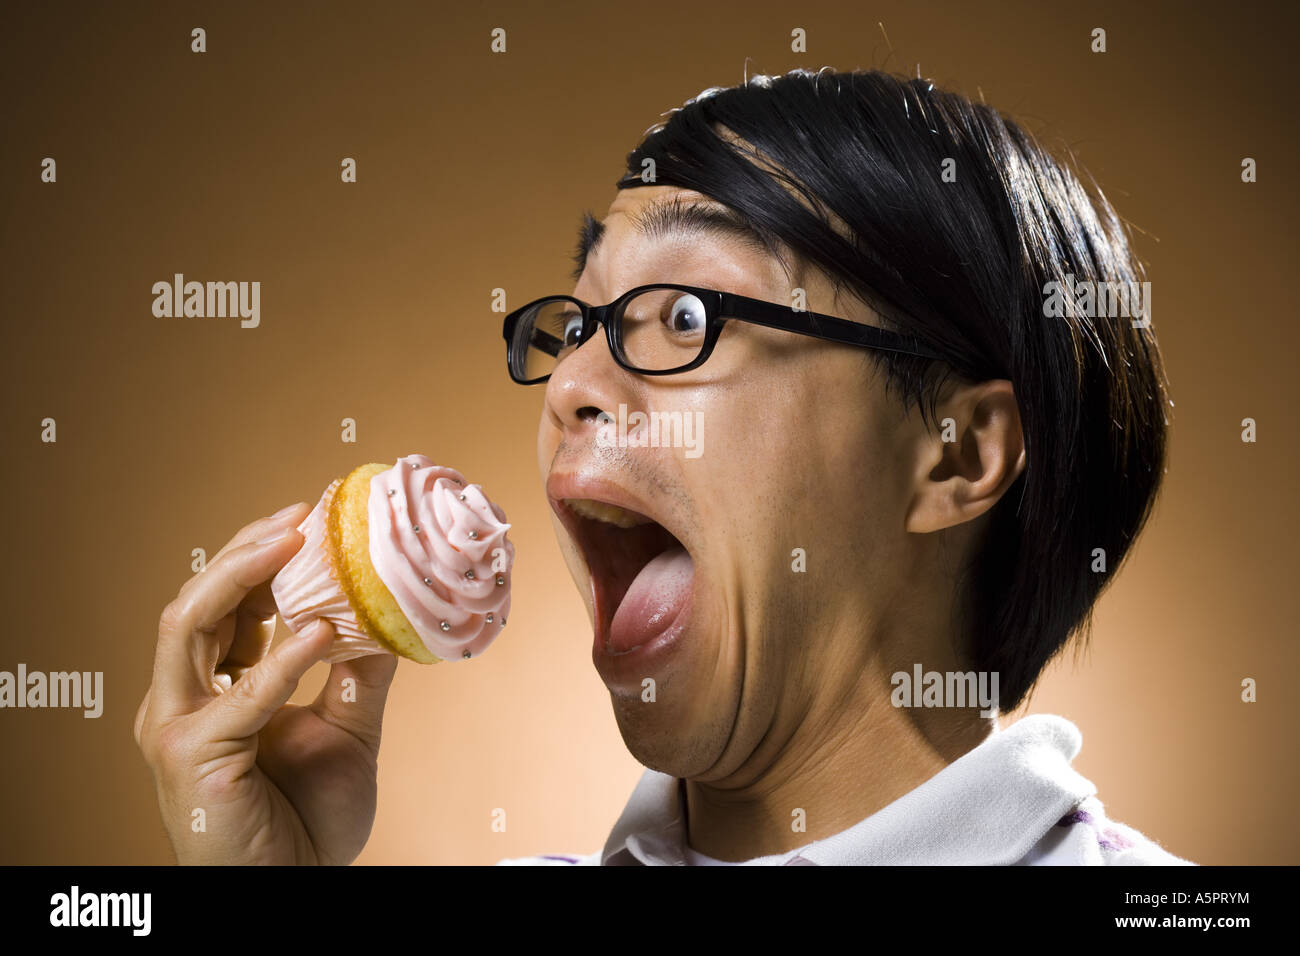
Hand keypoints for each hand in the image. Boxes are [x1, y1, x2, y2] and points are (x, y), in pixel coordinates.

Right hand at [135, 504, 398, 863]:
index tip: (311, 522)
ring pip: (188, 623)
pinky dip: (281, 659)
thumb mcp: (347, 731)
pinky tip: (320, 631)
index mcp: (211, 690)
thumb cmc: (307, 822)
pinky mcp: (190, 757)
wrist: (295, 890)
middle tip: (302, 514)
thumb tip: (391, 615)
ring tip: (296, 541)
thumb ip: (358, 674)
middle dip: (246, 550)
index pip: (225, 606)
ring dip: (242, 575)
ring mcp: (177, 727)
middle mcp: (182, 700)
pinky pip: (238, 695)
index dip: (260, 559)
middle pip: (198, 601)